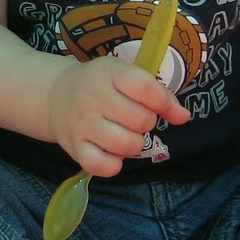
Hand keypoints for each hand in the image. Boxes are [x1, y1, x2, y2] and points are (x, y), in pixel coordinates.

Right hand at [48, 56, 190, 177]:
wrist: (55, 95)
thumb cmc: (99, 84)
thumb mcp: (124, 75)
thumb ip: (157, 93)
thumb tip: (184, 116)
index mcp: (109, 73)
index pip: (146, 89)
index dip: (164, 103)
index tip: (166, 108)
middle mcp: (94, 97)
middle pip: (142, 121)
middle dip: (146, 123)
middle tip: (133, 118)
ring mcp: (83, 124)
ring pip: (127, 145)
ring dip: (134, 144)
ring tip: (124, 135)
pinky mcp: (75, 147)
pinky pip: (102, 166)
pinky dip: (113, 165)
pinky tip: (112, 153)